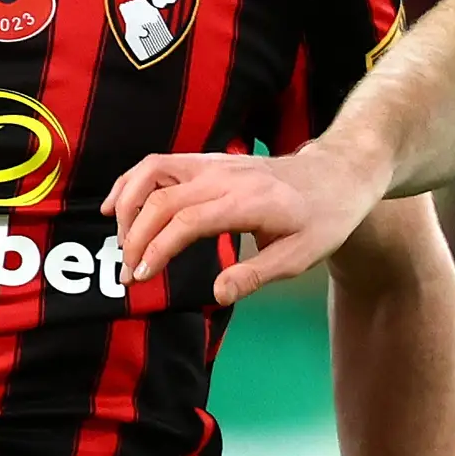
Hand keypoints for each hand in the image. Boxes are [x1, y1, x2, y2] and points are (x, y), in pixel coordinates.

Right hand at [111, 133, 388, 304]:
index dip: (157, 249)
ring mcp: (213, 163)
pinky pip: (158, 164)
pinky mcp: (206, 160)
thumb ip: (256, 275)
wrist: (336, 175)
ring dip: (128, 205)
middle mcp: (225, 176)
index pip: (187, 221)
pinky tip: (118, 206)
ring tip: (119, 242)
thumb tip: (217, 295)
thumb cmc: (321, 220)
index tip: (142, 276)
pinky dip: (133, 183)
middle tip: (128, 275)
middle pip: (162, 200)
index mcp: (248, 202)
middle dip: (136, 238)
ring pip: (152, 171)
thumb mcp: (300, 258)